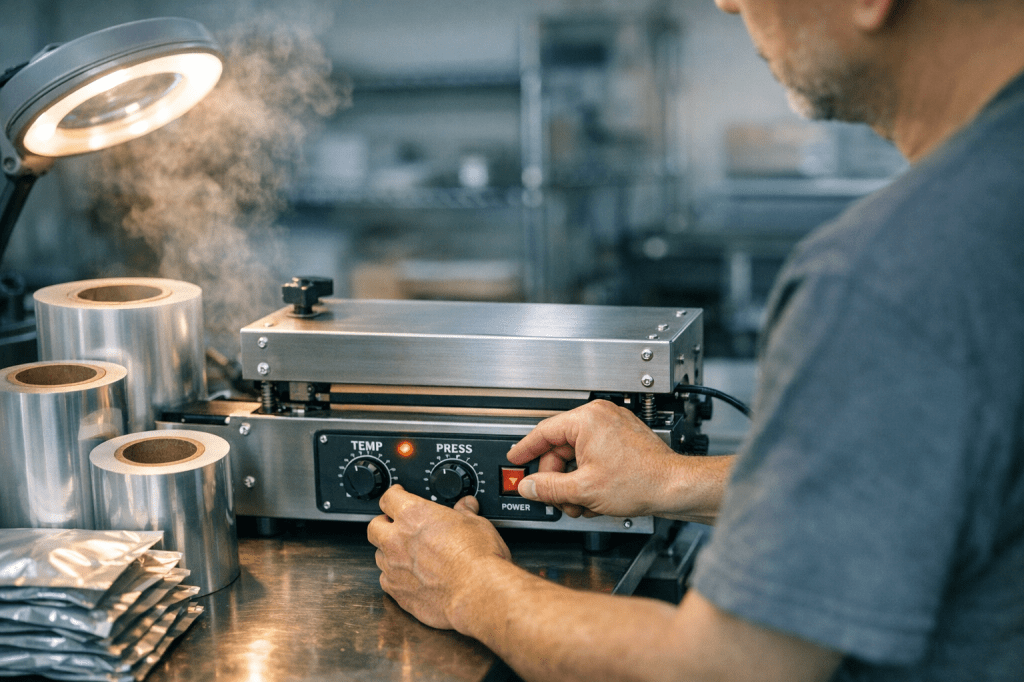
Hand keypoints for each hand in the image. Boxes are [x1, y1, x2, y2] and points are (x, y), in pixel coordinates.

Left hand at [367, 485, 511, 629]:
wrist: (477, 592)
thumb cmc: (477, 558)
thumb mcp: (477, 524)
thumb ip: (465, 513)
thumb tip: (466, 506)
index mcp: (414, 515)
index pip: (389, 498)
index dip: (394, 495)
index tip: (398, 496)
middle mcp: (397, 540)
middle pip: (374, 526)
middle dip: (383, 524)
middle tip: (396, 526)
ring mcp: (394, 567)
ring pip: (379, 555)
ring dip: (389, 552)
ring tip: (407, 555)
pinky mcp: (397, 592)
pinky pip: (386, 580)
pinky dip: (395, 577)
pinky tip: (411, 578)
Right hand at [507, 399, 688, 518]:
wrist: (674, 487)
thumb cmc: (640, 481)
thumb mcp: (583, 489)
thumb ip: (548, 488)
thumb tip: (528, 486)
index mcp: (587, 419)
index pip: (543, 432)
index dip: (525, 449)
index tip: (514, 458)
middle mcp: (600, 416)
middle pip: (560, 448)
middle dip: (558, 479)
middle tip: (558, 499)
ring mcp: (613, 426)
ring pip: (577, 456)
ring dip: (574, 483)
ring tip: (582, 503)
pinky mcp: (622, 439)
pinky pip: (593, 456)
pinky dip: (589, 477)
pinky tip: (595, 497)